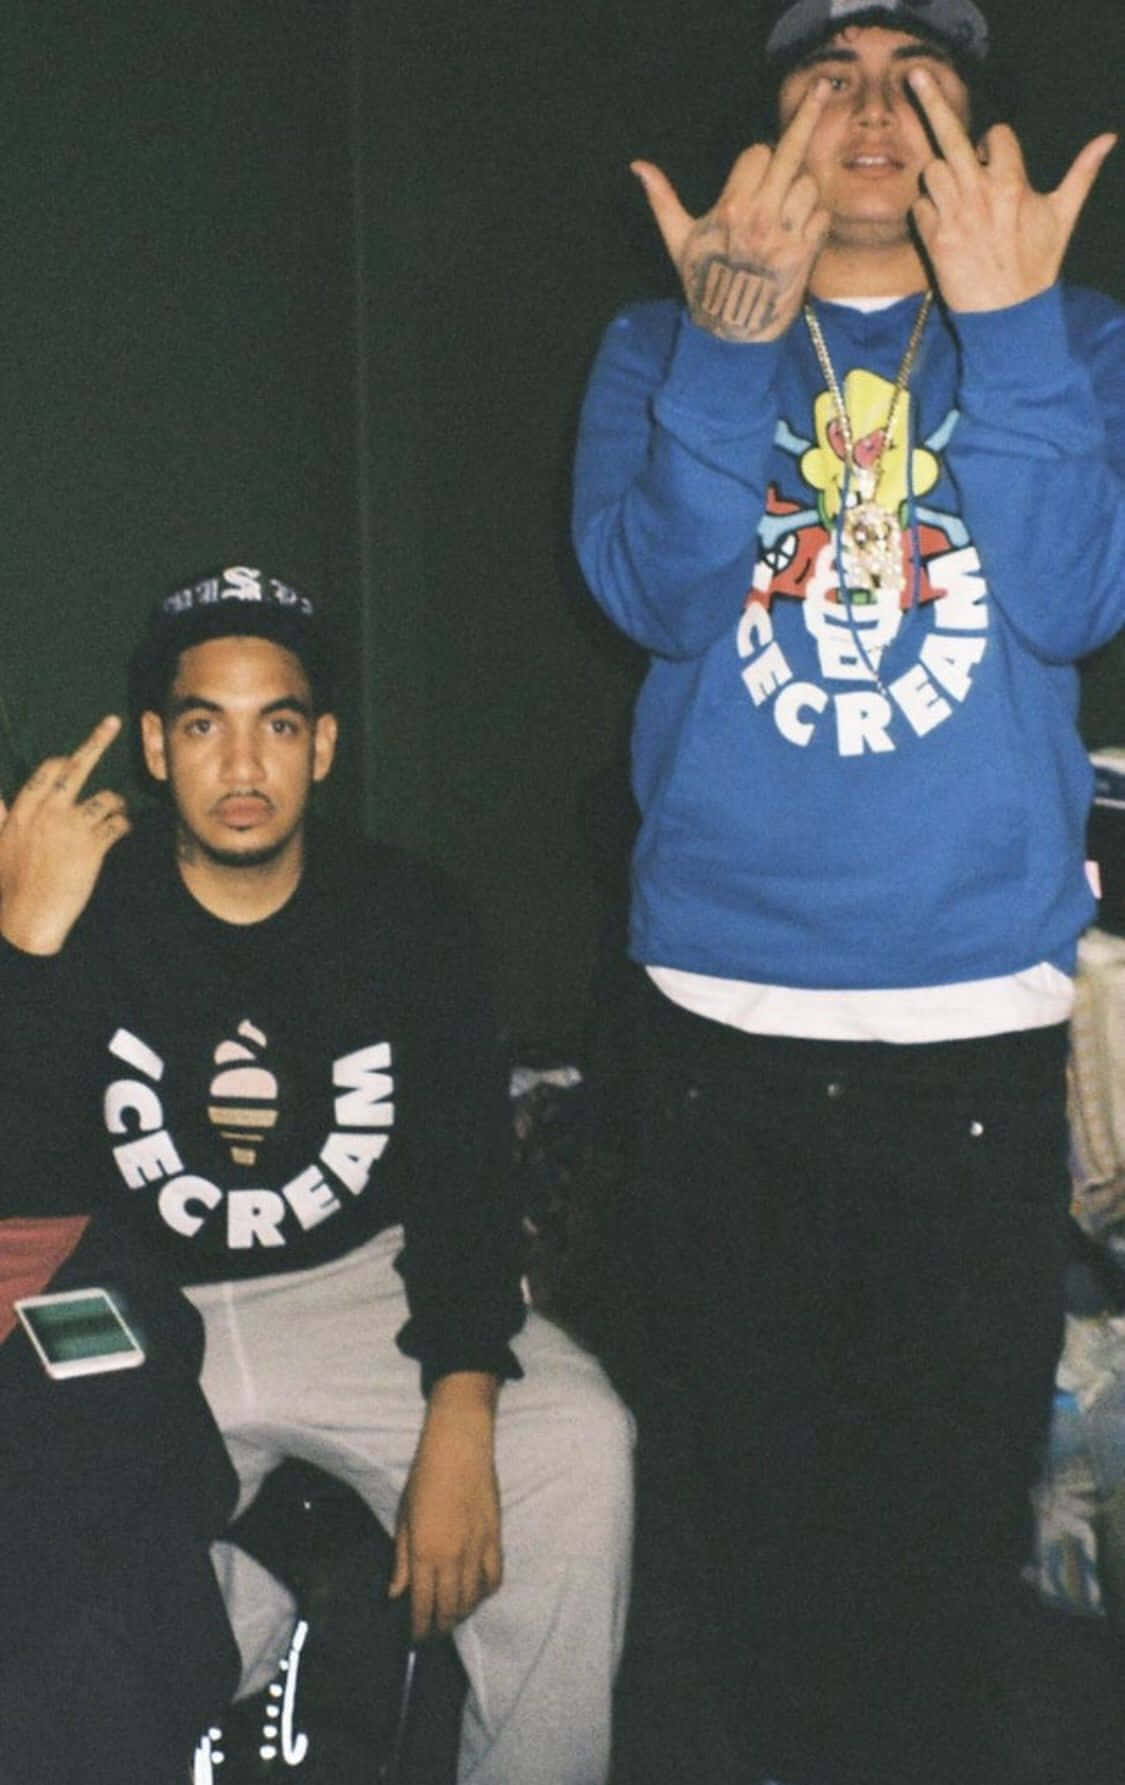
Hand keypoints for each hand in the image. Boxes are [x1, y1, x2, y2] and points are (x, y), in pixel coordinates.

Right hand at [0, 715, 129, 954]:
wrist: (28, 915)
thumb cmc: (10, 885)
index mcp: (23, 809)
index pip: (47, 769)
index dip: (64, 761)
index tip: (73, 756)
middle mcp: (48, 811)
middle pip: (76, 766)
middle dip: (96, 740)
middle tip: (111, 721)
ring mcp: (71, 826)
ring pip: (106, 798)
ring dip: (116, 804)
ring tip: (117, 813)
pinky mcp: (92, 845)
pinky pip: (118, 824)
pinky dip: (124, 825)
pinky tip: (123, 830)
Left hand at [390, 1372, 501, 1641]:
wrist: (459, 1448)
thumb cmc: (424, 1477)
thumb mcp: (403, 1517)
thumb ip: (400, 1559)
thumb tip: (395, 1593)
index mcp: (424, 1553)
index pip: (422, 1605)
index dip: (419, 1628)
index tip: (416, 1639)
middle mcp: (452, 1558)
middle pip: (449, 1609)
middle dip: (440, 1627)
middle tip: (433, 1634)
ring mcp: (476, 1549)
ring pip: (473, 1598)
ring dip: (462, 1613)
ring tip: (452, 1617)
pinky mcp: (495, 1538)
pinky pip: (494, 1577)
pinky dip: (485, 1592)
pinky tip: (477, 1593)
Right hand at [632, 78, 832, 342]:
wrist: (732, 333)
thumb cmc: (704, 283)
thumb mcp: (678, 240)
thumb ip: (662, 198)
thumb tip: (637, 166)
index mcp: (729, 207)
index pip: (757, 153)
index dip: (756, 160)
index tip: (751, 177)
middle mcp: (759, 216)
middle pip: (789, 152)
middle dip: (804, 120)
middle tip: (821, 88)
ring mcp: (785, 235)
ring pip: (809, 183)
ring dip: (802, 191)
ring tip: (786, 213)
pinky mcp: (805, 253)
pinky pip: (822, 214)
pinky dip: (815, 219)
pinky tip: (798, 233)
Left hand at [908, 67, 1116, 311]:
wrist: (1008, 315)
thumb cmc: (1036, 265)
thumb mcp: (1063, 217)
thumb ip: (1081, 174)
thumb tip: (1108, 139)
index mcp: (1013, 183)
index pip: (995, 135)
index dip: (992, 144)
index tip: (995, 161)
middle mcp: (981, 194)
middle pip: (951, 135)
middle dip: (934, 103)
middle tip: (917, 75)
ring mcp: (955, 215)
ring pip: (933, 170)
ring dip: (941, 178)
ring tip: (958, 200)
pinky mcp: (934, 239)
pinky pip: (921, 206)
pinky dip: (929, 211)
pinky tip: (945, 227)